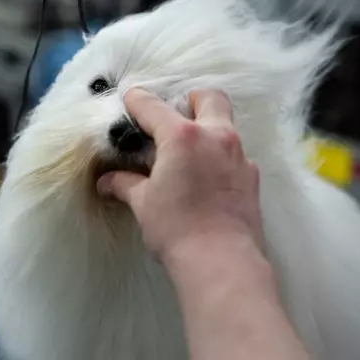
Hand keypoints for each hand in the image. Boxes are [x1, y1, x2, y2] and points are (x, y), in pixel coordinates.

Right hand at [96, 89, 262, 264]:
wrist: (222, 262)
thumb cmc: (177, 229)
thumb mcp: (143, 203)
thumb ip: (126, 184)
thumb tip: (107, 182)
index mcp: (183, 137)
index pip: (154, 107)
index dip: (138, 101)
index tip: (130, 99)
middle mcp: (216, 137)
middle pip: (209, 98)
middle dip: (190, 100)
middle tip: (173, 117)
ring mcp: (239, 156)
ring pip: (226, 125)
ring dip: (207, 128)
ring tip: (188, 153)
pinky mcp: (252, 178)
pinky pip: (235, 155)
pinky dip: (220, 157)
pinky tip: (207, 179)